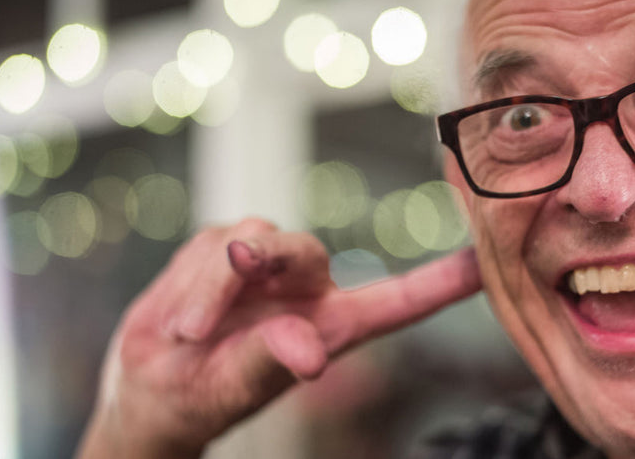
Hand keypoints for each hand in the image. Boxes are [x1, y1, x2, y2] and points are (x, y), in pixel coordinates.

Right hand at [76, 219, 481, 457]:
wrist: (149, 386)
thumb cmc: (202, 396)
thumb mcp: (232, 387)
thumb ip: (269, 361)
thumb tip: (310, 352)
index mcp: (329, 328)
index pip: (397, 300)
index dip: (441, 282)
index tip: (485, 261)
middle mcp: (305, 291)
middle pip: (306, 249)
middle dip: (266, 260)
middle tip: (234, 276)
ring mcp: (264, 266)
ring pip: (253, 239)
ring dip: (214, 284)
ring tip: (190, 332)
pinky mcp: (223, 249)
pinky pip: (215, 241)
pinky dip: (194, 278)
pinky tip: (182, 316)